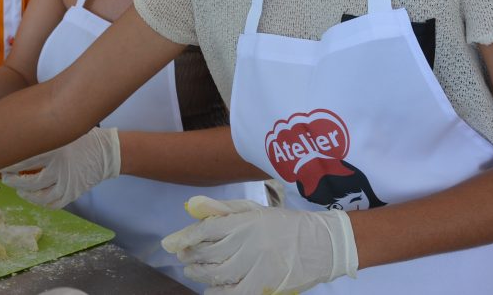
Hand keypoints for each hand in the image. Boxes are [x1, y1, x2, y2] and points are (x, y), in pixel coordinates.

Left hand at [0, 127, 120, 208]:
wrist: (108, 153)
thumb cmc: (83, 138)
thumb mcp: (65, 131)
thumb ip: (45, 134)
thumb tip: (18, 136)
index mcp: (58, 149)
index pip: (27, 159)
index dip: (11, 163)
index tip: (1, 162)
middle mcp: (61, 167)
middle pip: (30, 181)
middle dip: (13, 181)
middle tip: (4, 176)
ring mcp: (68, 183)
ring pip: (40, 195)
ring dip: (25, 194)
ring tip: (17, 188)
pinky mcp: (73, 193)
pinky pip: (52, 204)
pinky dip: (40, 202)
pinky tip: (32, 197)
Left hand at [161, 195, 357, 293]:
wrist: (321, 244)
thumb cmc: (285, 225)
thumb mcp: (254, 210)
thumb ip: (223, 209)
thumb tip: (192, 207)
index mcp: (244, 221)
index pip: (206, 230)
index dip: (185, 238)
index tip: (171, 244)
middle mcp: (247, 243)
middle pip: (207, 253)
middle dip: (190, 257)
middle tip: (184, 258)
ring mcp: (255, 265)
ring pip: (217, 274)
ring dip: (200, 274)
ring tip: (193, 272)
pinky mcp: (263, 284)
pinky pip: (233, 292)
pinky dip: (218, 293)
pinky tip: (210, 290)